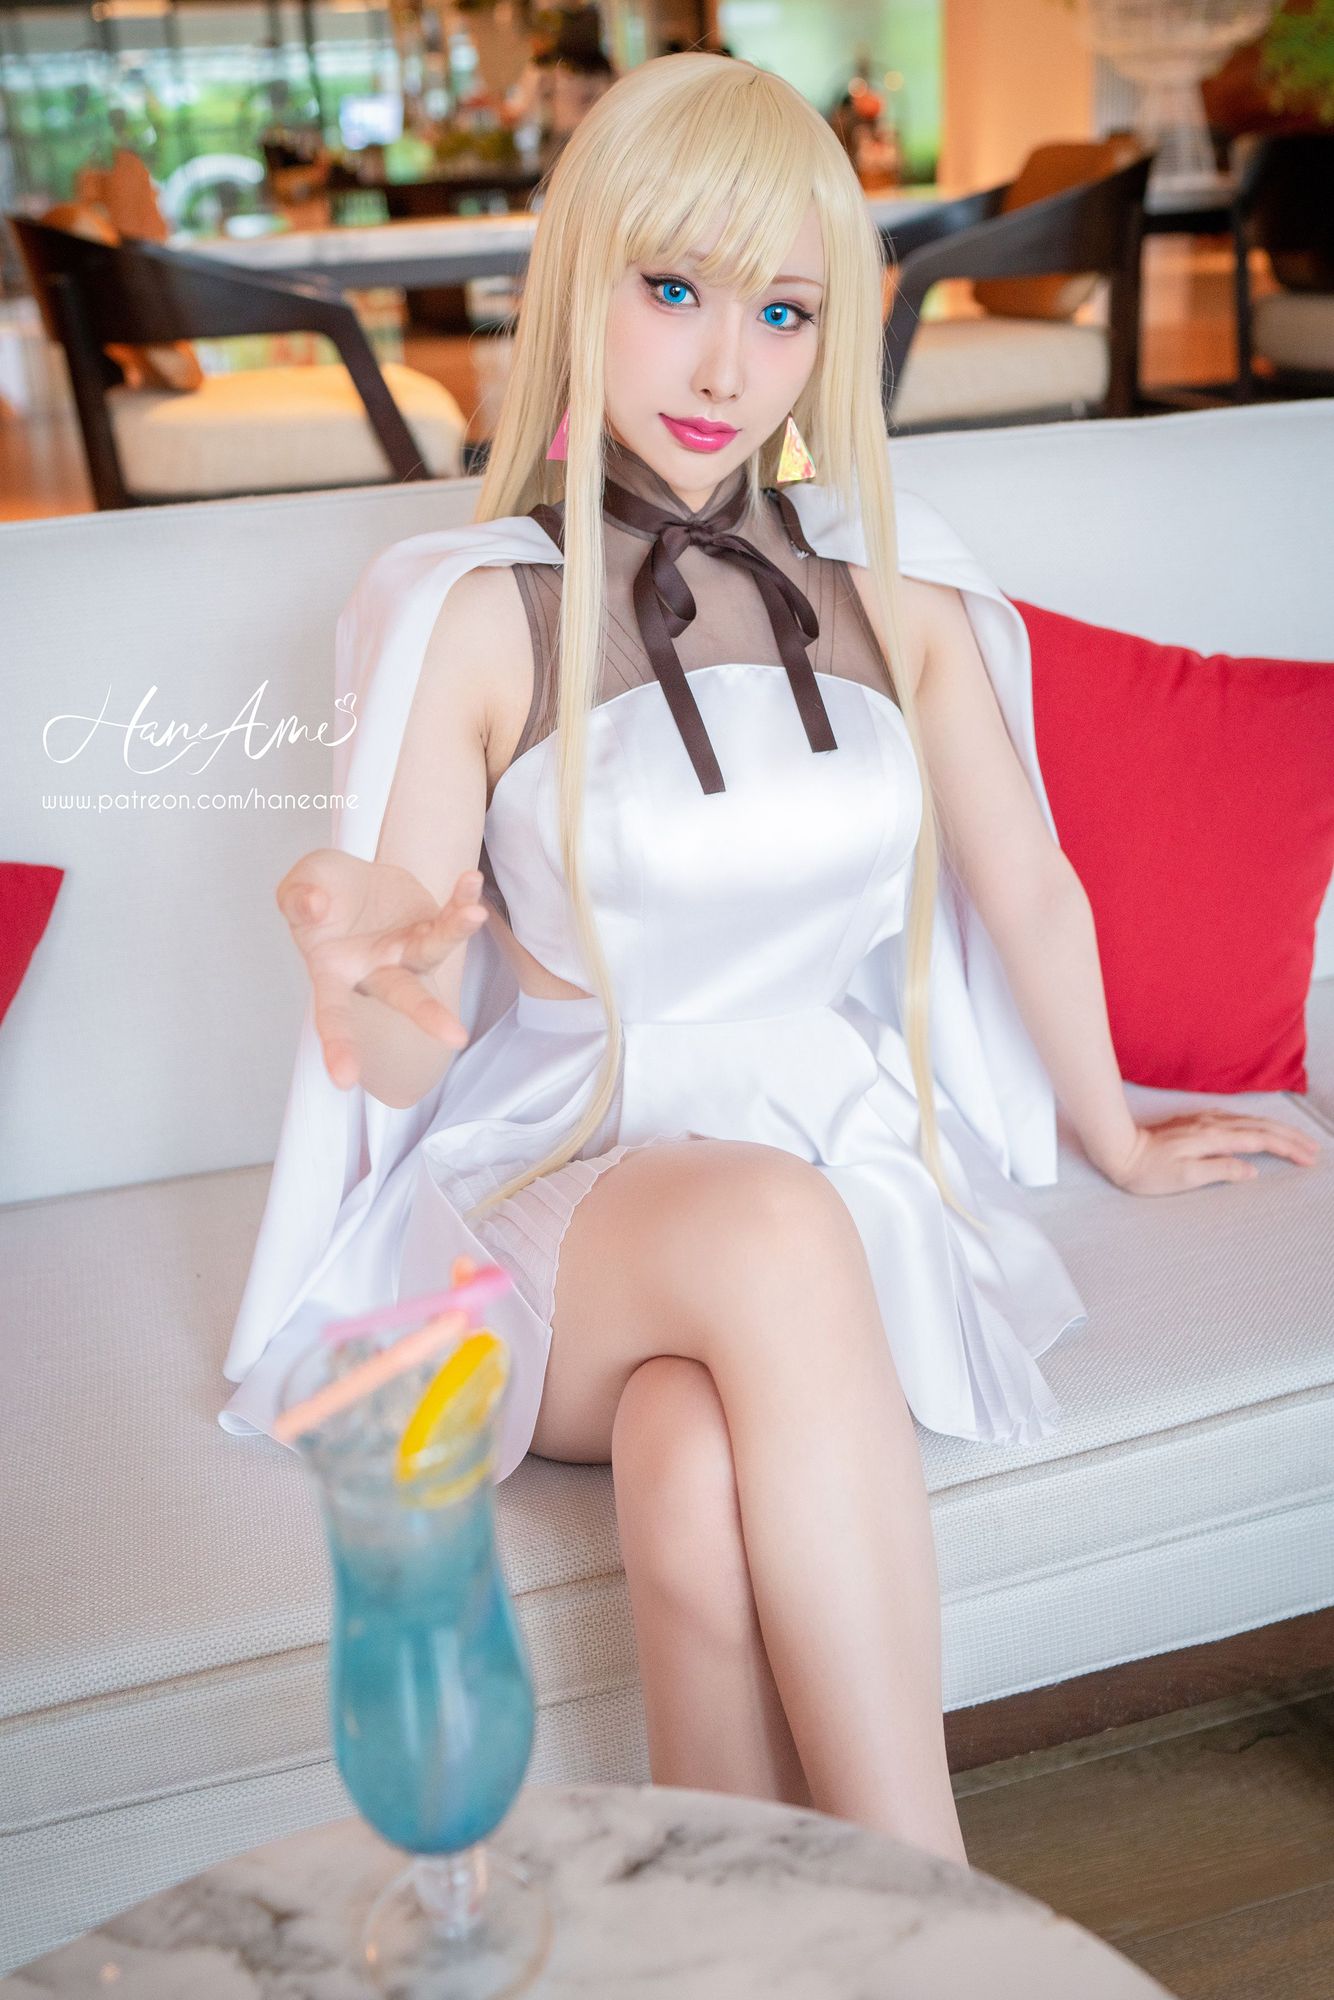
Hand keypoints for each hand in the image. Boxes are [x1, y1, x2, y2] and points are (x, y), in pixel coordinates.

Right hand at [275, 849, 488, 1090]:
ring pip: (434, 952)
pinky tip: (471, 883)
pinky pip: (449, 918)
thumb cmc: (318, 894)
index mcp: (334, 974)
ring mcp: (407, 953)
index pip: (332, 1016)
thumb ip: (298, 899)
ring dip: (455, 933)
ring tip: (474, 914)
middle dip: (427, 1015)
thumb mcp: (298, 887)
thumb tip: (313, 907)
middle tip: (456, 1036)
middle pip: (403, 997)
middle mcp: (376, 972)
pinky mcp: (430, 928)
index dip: (338, 1046)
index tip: (345, 1081)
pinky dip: (462, 901)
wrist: (349, 878)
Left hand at [1100, 1111, 1321, 1194]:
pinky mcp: (1195, 1123)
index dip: (1287, 1148)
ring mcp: (1204, 1121)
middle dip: (1290, 1137)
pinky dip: (1255, 1125)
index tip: (1308, 1158)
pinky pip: (1236, 1120)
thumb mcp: (1185, 1177)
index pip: (1261, 1141)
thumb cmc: (1148, 1171)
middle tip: (1313, 1149)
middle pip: (1261, 1127)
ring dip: (1276, 1129)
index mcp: (1214, 1138)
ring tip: (1295, 1139)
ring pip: (1250, 1121)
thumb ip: (1220, 1171)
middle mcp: (1212, 1125)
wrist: (1119, 1150)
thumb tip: (1251, 1170)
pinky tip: (1258, 1128)